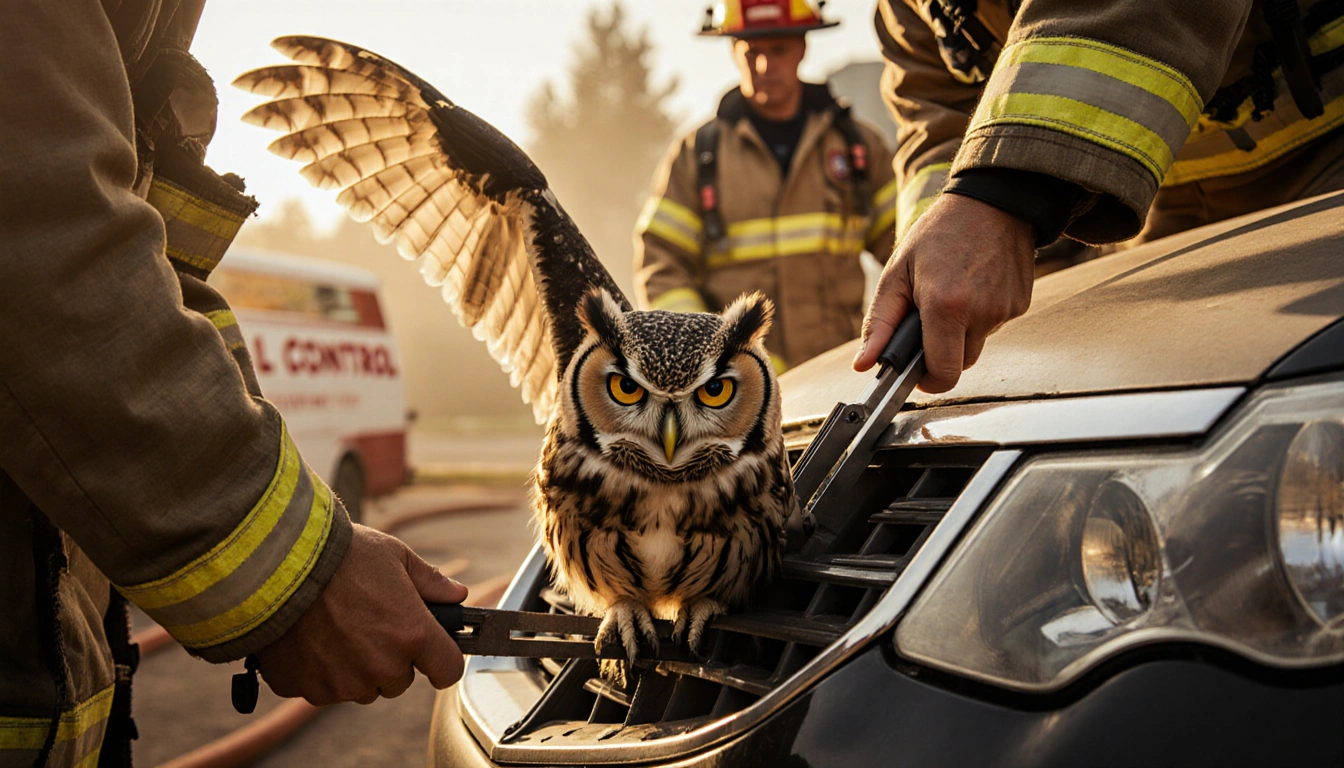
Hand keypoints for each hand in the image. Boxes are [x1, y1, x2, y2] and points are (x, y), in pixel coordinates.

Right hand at [255, 525, 468, 705]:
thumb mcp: (396, 556)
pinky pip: (322, 688)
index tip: (434, 651)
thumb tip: (457, 595)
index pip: (447, 670)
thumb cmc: (341, 554)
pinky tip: (311, 638)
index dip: (443, 659)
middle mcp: (380, 666)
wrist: (276, 563)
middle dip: (391, 658)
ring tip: (337, 627)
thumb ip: (430, 582)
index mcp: (411, 634)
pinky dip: (320, 670)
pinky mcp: (304, 688)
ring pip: (360, 687)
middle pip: (399, 680)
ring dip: (356, 667)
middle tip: (371, 623)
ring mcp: (341, 682)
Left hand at [854, 193, 1034, 392]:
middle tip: (929, 319)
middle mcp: (980, 313)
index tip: (916, 371)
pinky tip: (973, 286)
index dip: (926, 380)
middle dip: (941, 351)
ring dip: (961, 332)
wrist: (992, 202)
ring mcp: (1004, 310)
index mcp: (946, 307)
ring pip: (977, 345)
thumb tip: (864, 365)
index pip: (942, 374)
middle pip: (959, 364)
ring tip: (952, 294)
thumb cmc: (938, 234)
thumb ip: (879, 323)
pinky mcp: (1020, 304)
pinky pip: (994, 326)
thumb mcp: (897, 273)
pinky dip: (980, 316)